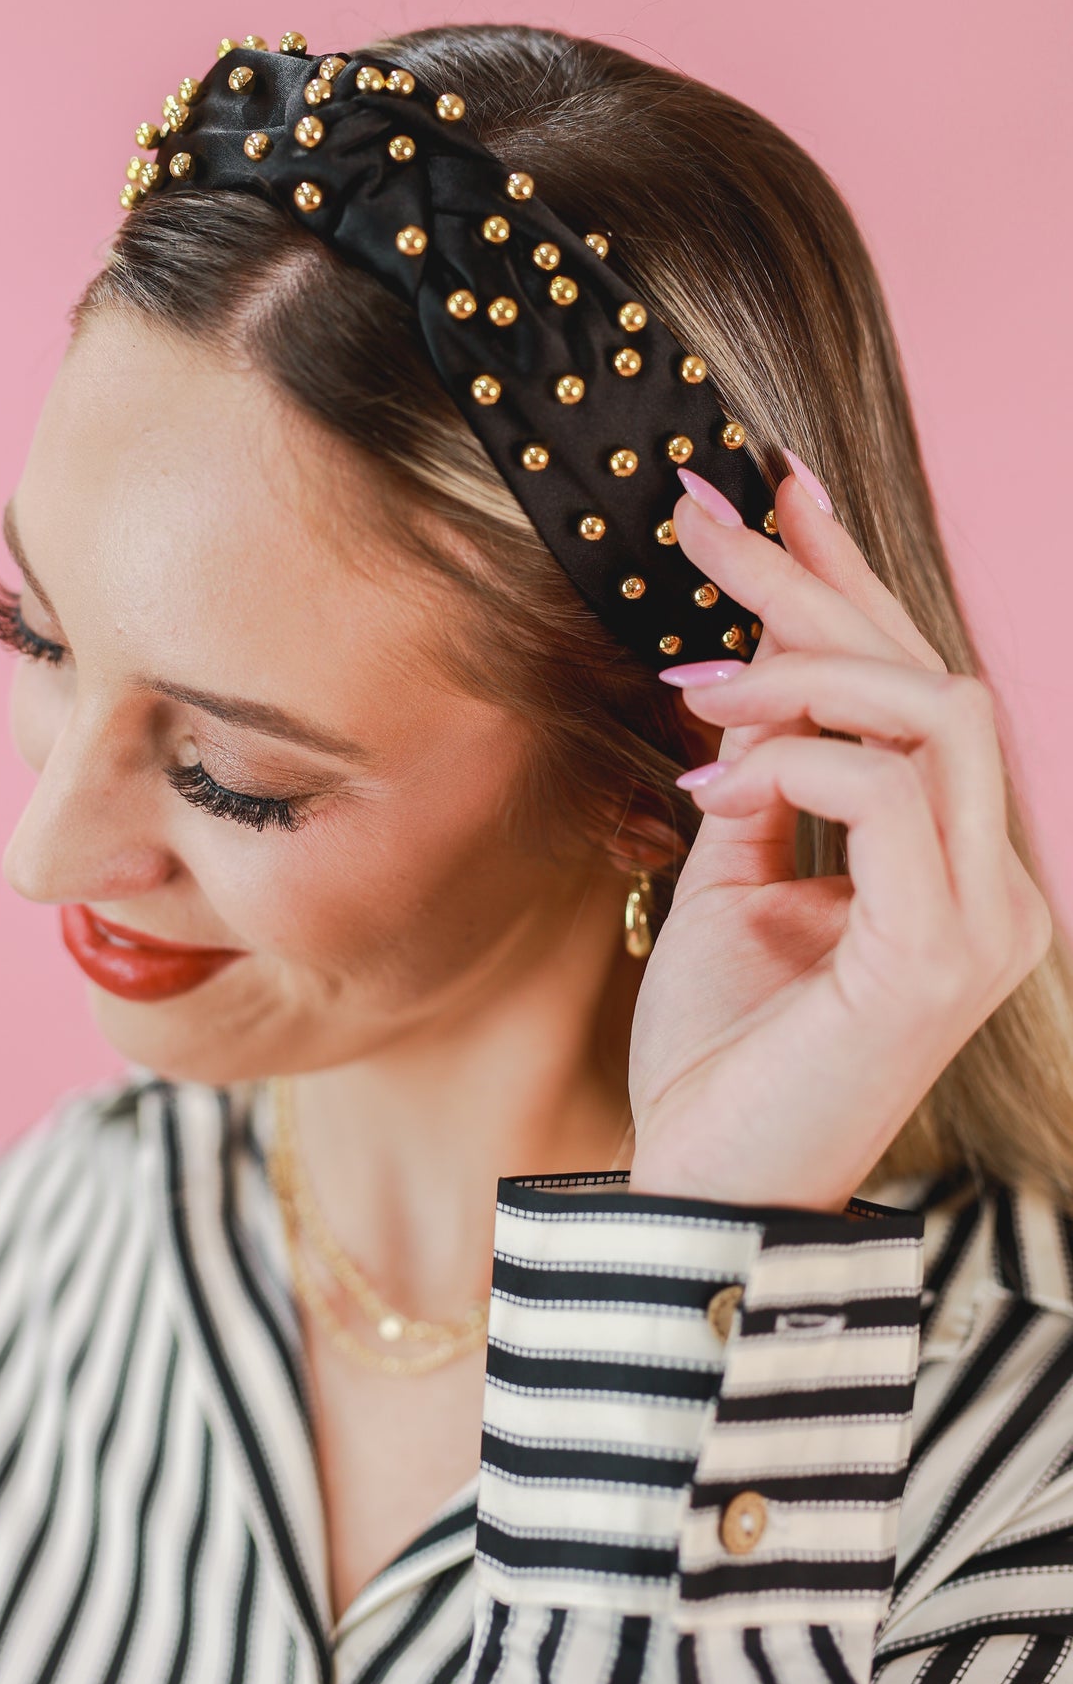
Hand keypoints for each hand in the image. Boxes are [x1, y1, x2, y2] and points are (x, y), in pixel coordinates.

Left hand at [626, 457, 1052, 1211]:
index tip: (770, 493)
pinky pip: (886, 793)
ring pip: (933, 709)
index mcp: (947, 864)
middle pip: (929, 675)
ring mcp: (984, 915)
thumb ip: (758, 787)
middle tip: (704, 515)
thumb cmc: (719, 1055)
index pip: (913, 690)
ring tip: (694, 676)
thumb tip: (740, 688)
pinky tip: (715, 770)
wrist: (704, 1190)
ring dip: (803, 668)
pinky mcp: (943, 951)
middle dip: (813, 581)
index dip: (847, 580)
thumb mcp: (727, 888)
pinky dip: (796, 759)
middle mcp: (990, 879)